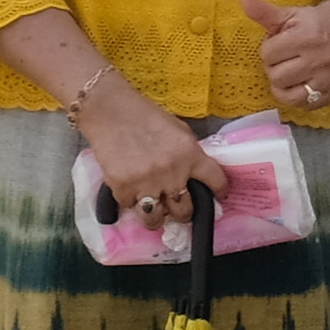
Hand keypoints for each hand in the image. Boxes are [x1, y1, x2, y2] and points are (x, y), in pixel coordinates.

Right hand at [76, 87, 242, 233]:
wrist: (109, 110)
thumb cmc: (144, 116)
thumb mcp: (178, 130)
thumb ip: (188, 153)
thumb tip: (193, 174)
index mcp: (191, 154)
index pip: (216, 181)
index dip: (220, 191)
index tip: (219, 197)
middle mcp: (173, 173)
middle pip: (185, 210)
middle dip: (183, 213)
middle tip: (178, 210)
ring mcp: (147, 183)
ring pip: (155, 219)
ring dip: (156, 218)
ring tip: (153, 213)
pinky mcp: (123, 188)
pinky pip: (129, 206)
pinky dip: (129, 201)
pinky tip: (128, 190)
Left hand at [239, 0, 329, 108]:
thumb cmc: (312, 22)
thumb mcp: (287, 14)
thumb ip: (262, 10)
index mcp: (305, 37)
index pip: (268, 54)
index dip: (270, 49)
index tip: (281, 44)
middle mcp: (319, 59)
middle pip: (276, 76)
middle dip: (276, 67)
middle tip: (286, 59)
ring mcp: (328, 79)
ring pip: (288, 94)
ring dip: (284, 85)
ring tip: (290, 73)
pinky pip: (305, 105)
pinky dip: (298, 97)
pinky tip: (301, 83)